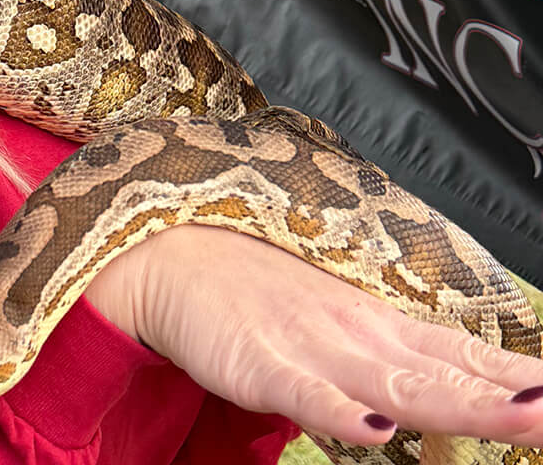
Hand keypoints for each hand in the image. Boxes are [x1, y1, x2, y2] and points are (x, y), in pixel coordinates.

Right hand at [86, 224, 542, 447]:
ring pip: (393, 386)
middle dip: (510, 400)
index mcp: (373, 324)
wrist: (176, 256)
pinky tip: (373, 429)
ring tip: (520, 418)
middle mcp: (355, 336)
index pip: (460, 356)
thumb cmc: (253, 290)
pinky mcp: (258, 364)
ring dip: (459, 405)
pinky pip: (303, 392)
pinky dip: (339, 411)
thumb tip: (442, 389)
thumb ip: (385, 356)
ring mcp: (309, 347)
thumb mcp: (331, 319)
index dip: (517, 379)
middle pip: (445, 377)